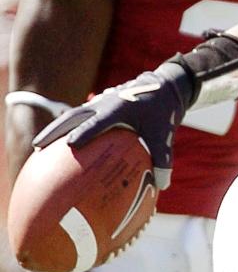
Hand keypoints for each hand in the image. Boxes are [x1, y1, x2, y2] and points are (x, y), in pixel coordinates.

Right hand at [32, 59, 195, 189]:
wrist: (166, 86)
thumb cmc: (164, 112)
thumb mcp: (165, 134)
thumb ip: (163, 158)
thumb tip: (163, 185)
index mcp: (121, 107)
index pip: (100, 121)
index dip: (86, 131)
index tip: (71, 144)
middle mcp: (107, 102)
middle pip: (75, 115)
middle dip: (55, 130)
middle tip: (38, 146)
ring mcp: (102, 100)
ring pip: (73, 114)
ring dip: (56, 128)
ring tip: (39, 146)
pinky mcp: (100, 103)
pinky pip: (79, 115)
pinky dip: (66, 127)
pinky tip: (55, 145)